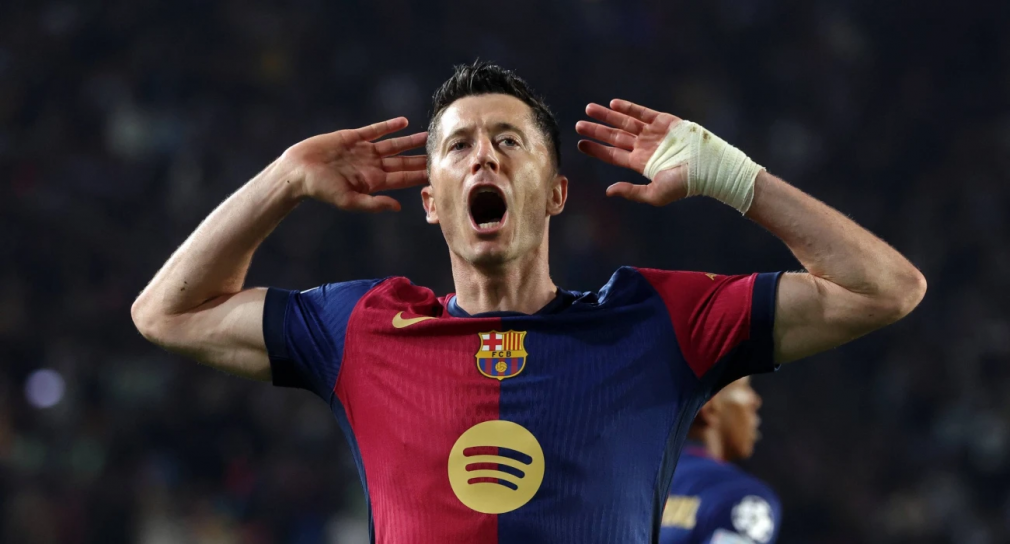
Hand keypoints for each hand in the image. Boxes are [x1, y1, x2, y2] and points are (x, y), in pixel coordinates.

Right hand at [281, 117, 427, 212]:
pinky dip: (389, 126)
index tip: (438, 173)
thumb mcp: (348, 201)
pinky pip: (375, 130)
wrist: (299, 170)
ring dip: (410, 140)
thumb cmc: (321, 189)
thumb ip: (373, 204)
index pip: (402, 178)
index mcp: (372, 182)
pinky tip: (404, 122)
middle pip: (402, 161)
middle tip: (441, 153)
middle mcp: (371, 166)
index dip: (419, 176)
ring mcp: (363, 151)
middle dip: (420, 158)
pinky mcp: (353, 137)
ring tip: (428, 135)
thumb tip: (398, 207)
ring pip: (393, 144)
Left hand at [576, 99, 687, 205]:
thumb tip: (608, 191)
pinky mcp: (665, 121)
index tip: (580, 144)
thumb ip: (631, 192)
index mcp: (640, 163)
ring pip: (625, 121)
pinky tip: (613, 104)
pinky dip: (628, 108)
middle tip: (578, 124)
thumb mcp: (654, 193)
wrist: (708, 167)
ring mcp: (654, 133)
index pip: (613, 154)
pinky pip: (642, 112)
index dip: (596, 149)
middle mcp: (644, 146)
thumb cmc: (684, 184)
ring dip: (607, 115)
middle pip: (615, 136)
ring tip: (589, 109)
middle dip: (596, 130)